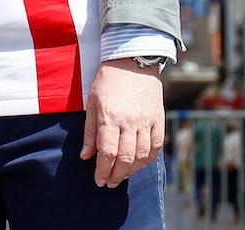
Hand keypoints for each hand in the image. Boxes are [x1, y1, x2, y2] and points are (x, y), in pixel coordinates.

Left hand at [81, 58, 164, 187]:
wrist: (133, 61)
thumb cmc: (108, 81)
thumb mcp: (92, 103)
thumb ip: (90, 131)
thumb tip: (85, 156)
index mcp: (110, 116)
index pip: (107, 152)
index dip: (102, 170)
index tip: (98, 180)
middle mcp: (130, 121)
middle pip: (126, 157)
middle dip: (116, 175)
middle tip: (109, 183)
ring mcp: (146, 120)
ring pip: (142, 155)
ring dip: (132, 170)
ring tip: (122, 176)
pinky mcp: (158, 119)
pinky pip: (157, 146)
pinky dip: (148, 159)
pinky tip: (139, 164)